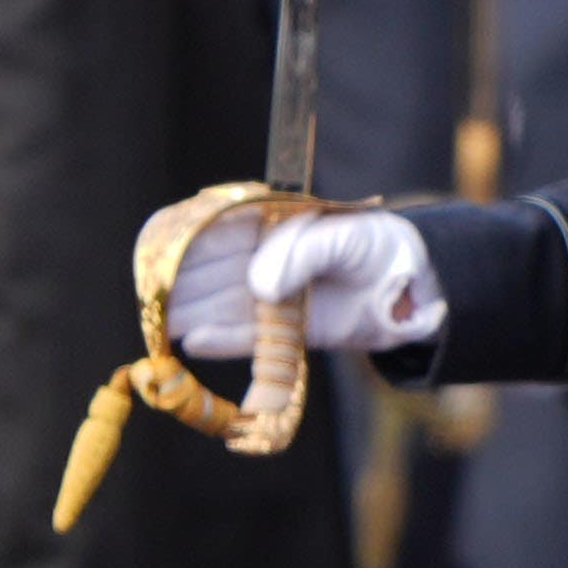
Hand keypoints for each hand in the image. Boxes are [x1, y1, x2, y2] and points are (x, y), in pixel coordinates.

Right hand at [167, 205, 442, 356]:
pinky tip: (192, 342)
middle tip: (152, 298)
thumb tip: (258, 285)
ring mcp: (271, 297)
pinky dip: (220, 340)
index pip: (217, 228)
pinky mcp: (285, 331)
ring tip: (159, 325)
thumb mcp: (344, 237)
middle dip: (180, 283)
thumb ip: (303, 254)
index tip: (161, 250)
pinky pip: (245, 337)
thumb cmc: (376, 246)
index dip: (186, 238)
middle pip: (209, 271)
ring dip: (190, 314)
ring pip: (219, 304)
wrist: (414, 285)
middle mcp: (262, 261)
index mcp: (270, 226)